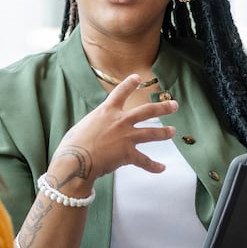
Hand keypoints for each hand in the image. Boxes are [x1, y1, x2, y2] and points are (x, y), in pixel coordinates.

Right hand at [46, 74, 177, 191]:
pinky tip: (161, 168)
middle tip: (173, 105)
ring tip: (172, 131)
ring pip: (151, 133)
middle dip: (162, 108)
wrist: (76, 160)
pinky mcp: (128, 154)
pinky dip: (153, 166)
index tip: (138, 78)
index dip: (130, 84)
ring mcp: (126, 137)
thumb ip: (95, 124)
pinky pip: (144, 161)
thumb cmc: (73, 144)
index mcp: (106, 111)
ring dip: (164, 132)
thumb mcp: (84, 126)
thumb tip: (97, 129)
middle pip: (146, 111)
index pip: (121, 92)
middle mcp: (120, 121)